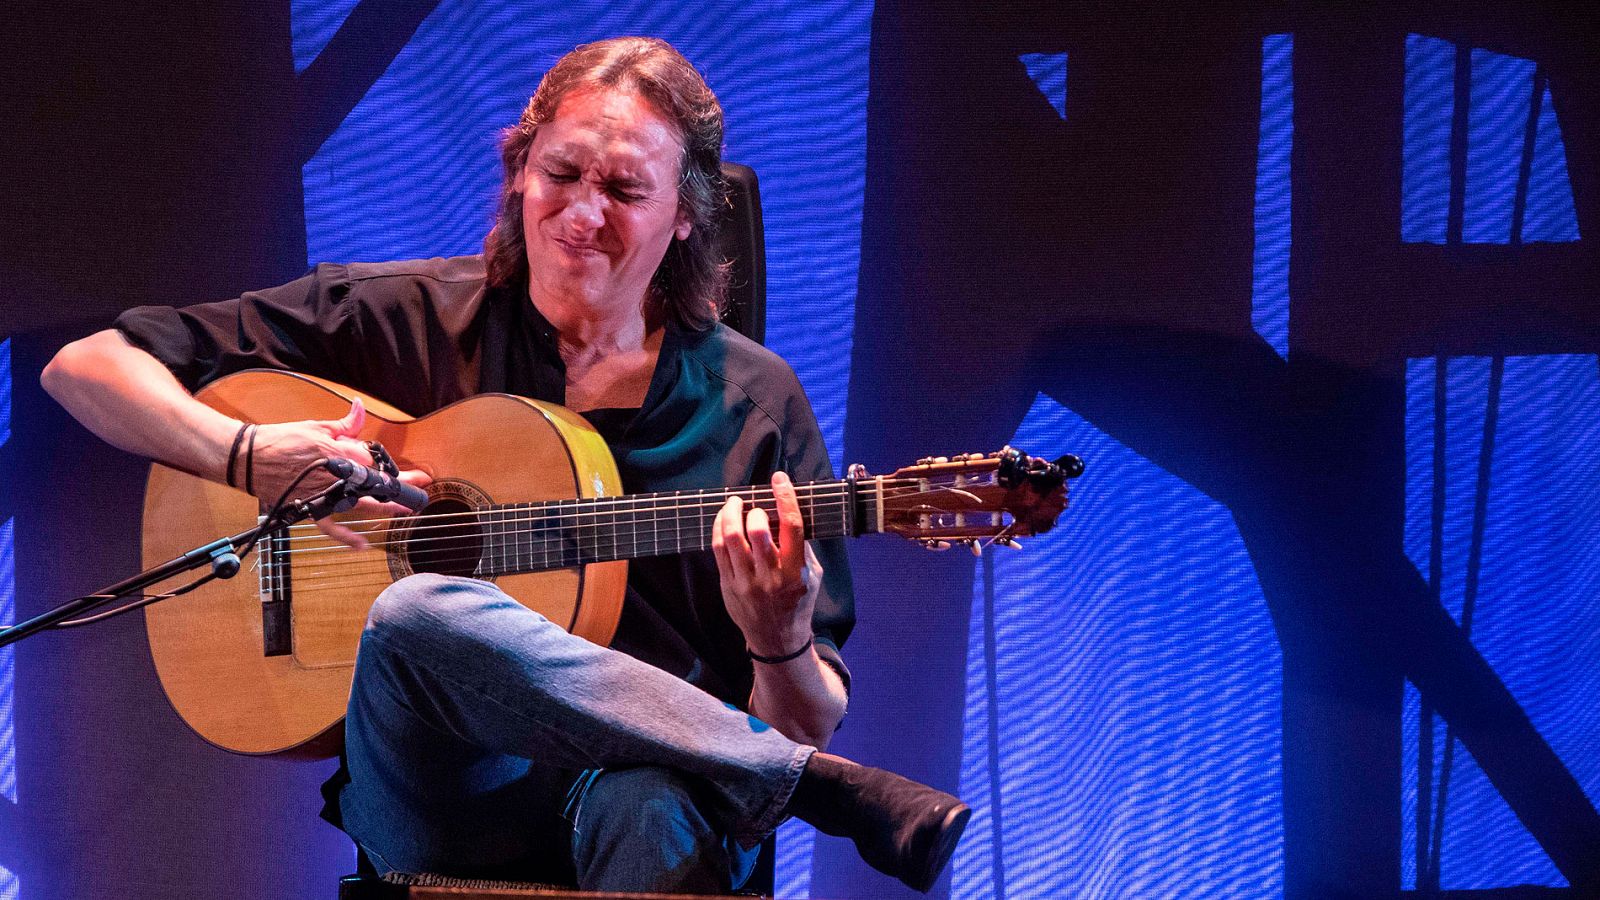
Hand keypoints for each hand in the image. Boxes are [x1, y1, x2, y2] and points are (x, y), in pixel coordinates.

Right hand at [244, 398, 430, 548]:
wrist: (249, 457)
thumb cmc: (282, 439)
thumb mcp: (318, 426)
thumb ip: (346, 423)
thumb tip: (360, 407)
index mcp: (341, 453)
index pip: (378, 462)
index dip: (400, 469)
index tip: (419, 474)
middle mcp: (337, 476)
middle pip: (377, 484)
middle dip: (403, 487)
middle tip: (422, 490)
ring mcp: (325, 494)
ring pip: (362, 504)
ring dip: (386, 508)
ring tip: (407, 511)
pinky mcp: (311, 507)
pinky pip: (330, 526)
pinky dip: (346, 537)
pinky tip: (363, 545)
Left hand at [711, 471, 821, 657]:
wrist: (777, 639)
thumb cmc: (798, 603)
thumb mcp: (814, 577)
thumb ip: (804, 547)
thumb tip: (790, 513)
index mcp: (796, 571)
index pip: (792, 527)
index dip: (785, 498)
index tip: (779, 478)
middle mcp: (771, 576)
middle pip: (757, 531)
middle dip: (754, 510)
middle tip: (754, 506)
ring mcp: (747, 582)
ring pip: (731, 537)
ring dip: (730, 513)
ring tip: (733, 503)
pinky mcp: (728, 585)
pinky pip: (717, 549)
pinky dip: (718, 528)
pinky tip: (723, 519)